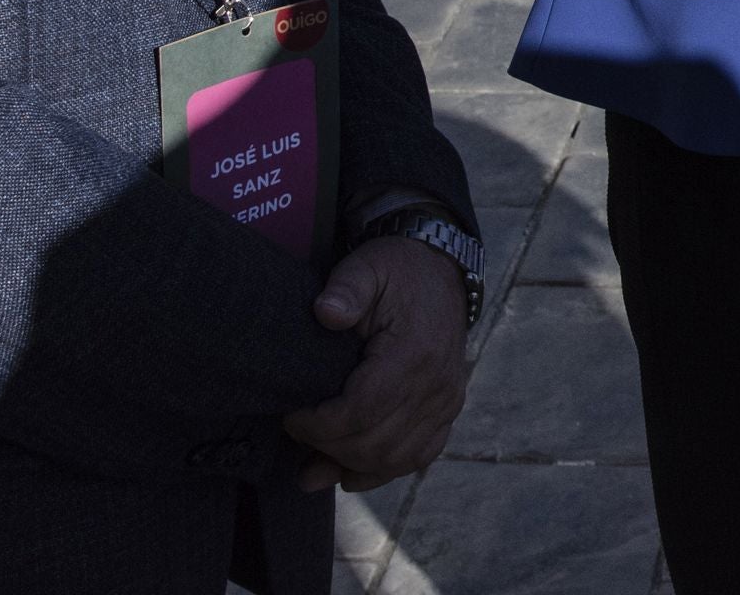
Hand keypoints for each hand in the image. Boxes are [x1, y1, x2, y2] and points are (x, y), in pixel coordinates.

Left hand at [281, 235, 472, 491]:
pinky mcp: (448, 409)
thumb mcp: (368, 266)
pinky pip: (419, 455)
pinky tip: (351, 474)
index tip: (291, 417)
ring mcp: (446, 400)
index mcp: (414, 353)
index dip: (320, 425)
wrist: (442, 272)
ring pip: (396, 458)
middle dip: (328, 449)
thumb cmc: (398, 271)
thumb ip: (347, 287)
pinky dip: (384, 471)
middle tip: (296, 438)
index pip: (362, 411)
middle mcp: (437, 385)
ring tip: (313, 467)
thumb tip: (325, 313)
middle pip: (376, 444)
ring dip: (351, 467)